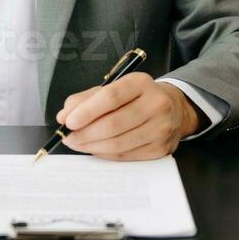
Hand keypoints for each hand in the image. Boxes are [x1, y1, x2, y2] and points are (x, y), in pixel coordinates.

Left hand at [55, 73, 203, 160]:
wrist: (173, 109)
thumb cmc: (136, 97)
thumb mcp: (114, 87)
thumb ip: (86, 99)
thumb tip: (64, 115)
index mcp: (141, 83)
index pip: (111, 97)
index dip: (86, 111)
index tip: (68, 121)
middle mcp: (156, 104)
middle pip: (113, 124)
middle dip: (84, 133)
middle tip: (67, 136)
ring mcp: (161, 129)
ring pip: (118, 143)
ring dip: (91, 146)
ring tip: (77, 143)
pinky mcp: (160, 149)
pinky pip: (125, 156)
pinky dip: (104, 154)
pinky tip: (94, 148)